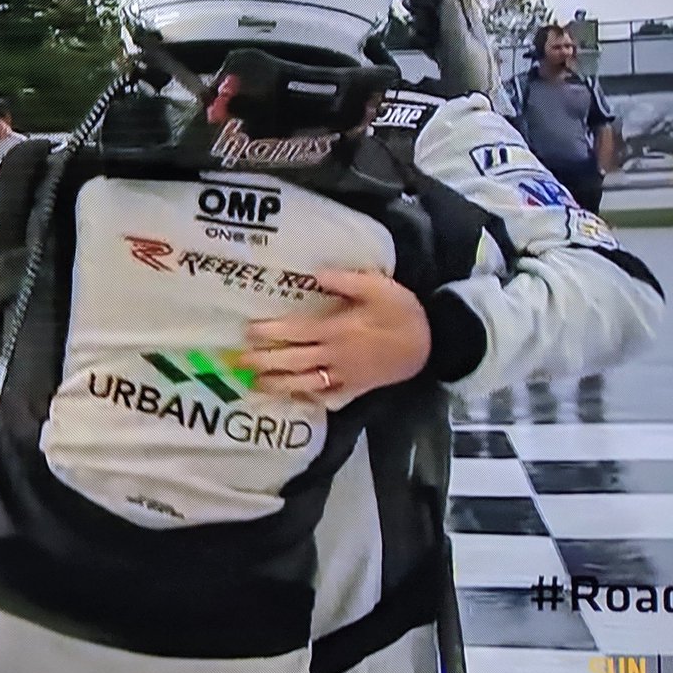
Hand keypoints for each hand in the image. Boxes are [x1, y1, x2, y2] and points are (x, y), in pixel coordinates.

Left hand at [236, 270, 430, 409]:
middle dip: (265, 362)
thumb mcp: (378, 287)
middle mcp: (336, 355)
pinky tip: (294, 396)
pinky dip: (309, 397)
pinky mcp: (357, 387)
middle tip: (240, 362)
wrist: (433, 342)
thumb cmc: (403, 311)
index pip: (296, 333)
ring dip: (279, 384)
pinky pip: (328, 394)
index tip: (249, 332)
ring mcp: (346, 375)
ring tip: (257, 384)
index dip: (271, 333)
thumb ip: (344, 281)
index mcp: (338, 330)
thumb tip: (313, 275)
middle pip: (294, 361)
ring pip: (306, 382)